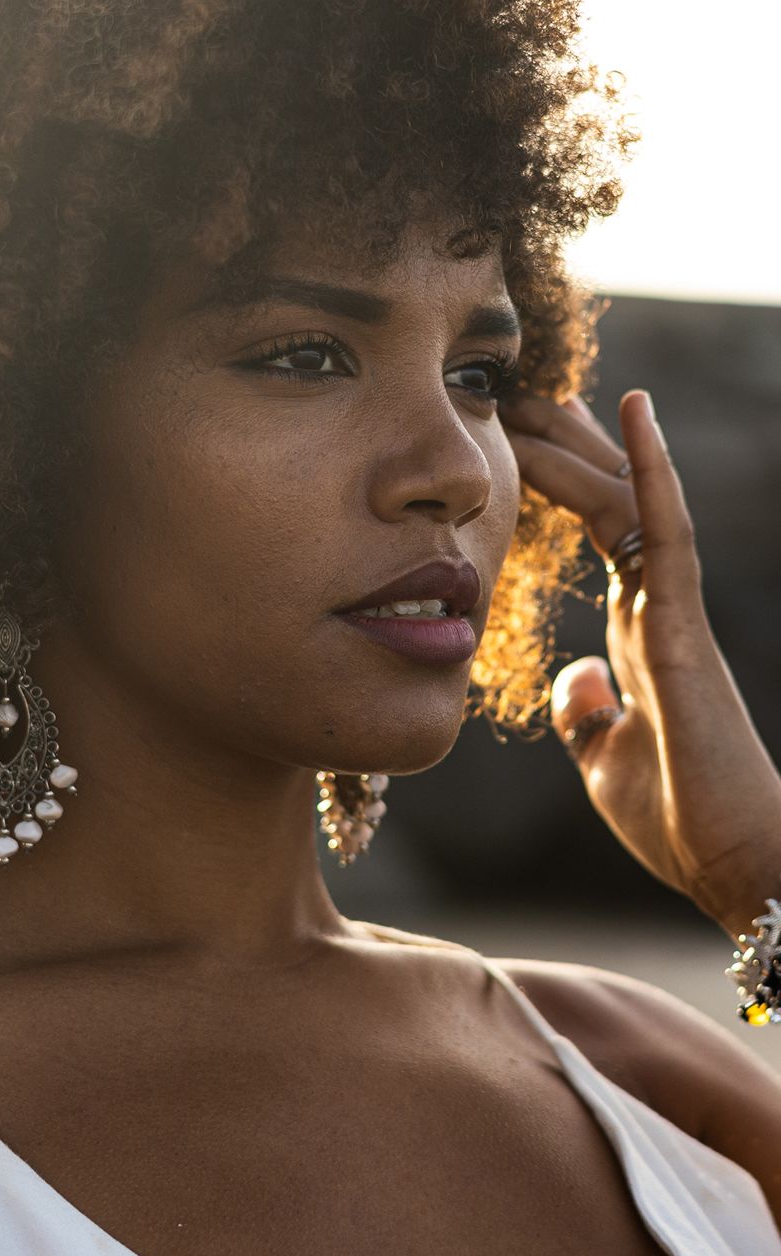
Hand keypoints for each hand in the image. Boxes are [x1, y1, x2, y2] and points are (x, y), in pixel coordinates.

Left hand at [498, 386, 780, 938]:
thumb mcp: (605, 757)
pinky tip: (632, 411)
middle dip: (566, 444)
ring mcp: (673, 609)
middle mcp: (657, 606)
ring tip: (542, 392)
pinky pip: (665, 531)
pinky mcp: (684, 626)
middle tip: (520, 392)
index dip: (566, 478)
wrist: (734, 863)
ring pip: (625, 501)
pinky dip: (649, 469)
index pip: (599, 531)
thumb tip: (572, 675)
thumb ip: (587, 711)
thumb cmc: (679, 818)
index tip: (527, 433)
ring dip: (583, 444)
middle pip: (609, 500)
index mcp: (639, 629)